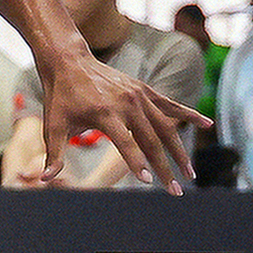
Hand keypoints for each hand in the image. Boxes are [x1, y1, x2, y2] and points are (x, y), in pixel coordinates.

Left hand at [38, 52, 207, 193]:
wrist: (69, 62)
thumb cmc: (60, 97)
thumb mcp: (53, 125)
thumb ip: (54, 154)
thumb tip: (46, 178)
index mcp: (105, 113)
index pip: (126, 143)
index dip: (137, 163)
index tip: (149, 182)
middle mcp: (126, 102)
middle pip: (151, 140)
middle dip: (165, 168)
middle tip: (176, 191)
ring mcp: (138, 94)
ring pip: (165, 126)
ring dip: (178, 151)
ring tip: (190, 173)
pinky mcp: (144, 89)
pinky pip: (170, 104)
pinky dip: (188, 114)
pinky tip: (207, 124)